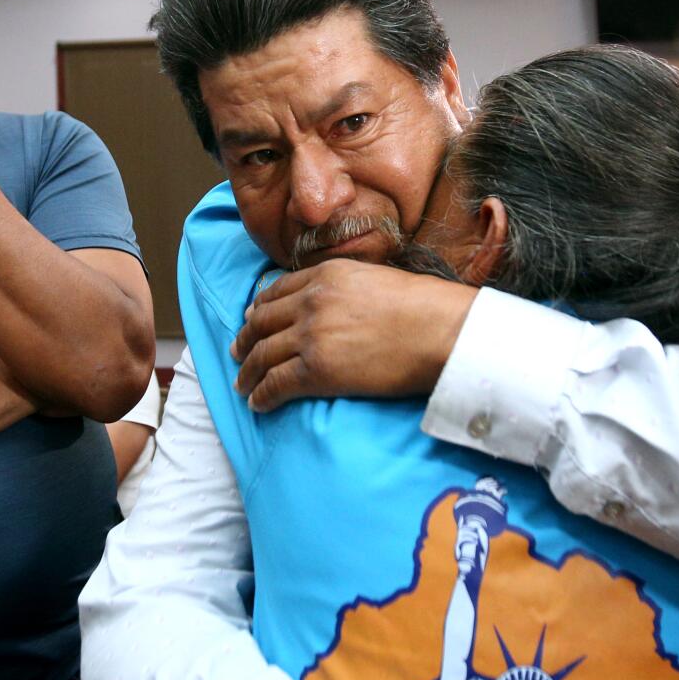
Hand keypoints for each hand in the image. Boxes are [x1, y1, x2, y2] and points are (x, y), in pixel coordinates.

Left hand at [229, 261, 477, 411]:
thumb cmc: (424, 307)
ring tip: (242, 385)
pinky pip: (276, 384)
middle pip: (262, 322)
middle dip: (246, 340)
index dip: (259, 310)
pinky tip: (258, 404)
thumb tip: (339, 302)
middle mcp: (311, 302)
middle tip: (237, 353)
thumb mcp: (376, 278)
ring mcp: (311, 335)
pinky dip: (261, 395)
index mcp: (326, 275)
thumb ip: (347, 286)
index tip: (252, 320)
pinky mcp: (316, 370)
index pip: (277, 291)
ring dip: (247, 372)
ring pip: (262, 354)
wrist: (441, 331)